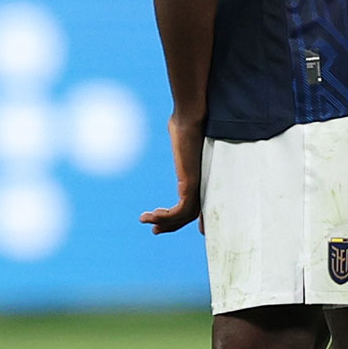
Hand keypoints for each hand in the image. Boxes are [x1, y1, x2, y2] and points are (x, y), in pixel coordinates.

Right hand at [140, 110, 205, 232]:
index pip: (195, 204)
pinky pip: (180, 210)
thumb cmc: (186, 123)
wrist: (190, 117)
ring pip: (185, 215)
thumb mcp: (183, 139)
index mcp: (199, 177)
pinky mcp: (191, 184)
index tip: (164, 225)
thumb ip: (182, 143)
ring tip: (146, 220)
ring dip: (164, 222)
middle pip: (190, 214)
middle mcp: (201, 183)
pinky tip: (151, 215)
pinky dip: (166, 217)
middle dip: (171, 225)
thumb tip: (177, 127)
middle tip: (154, 231)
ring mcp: (198, 185)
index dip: (181, 218)